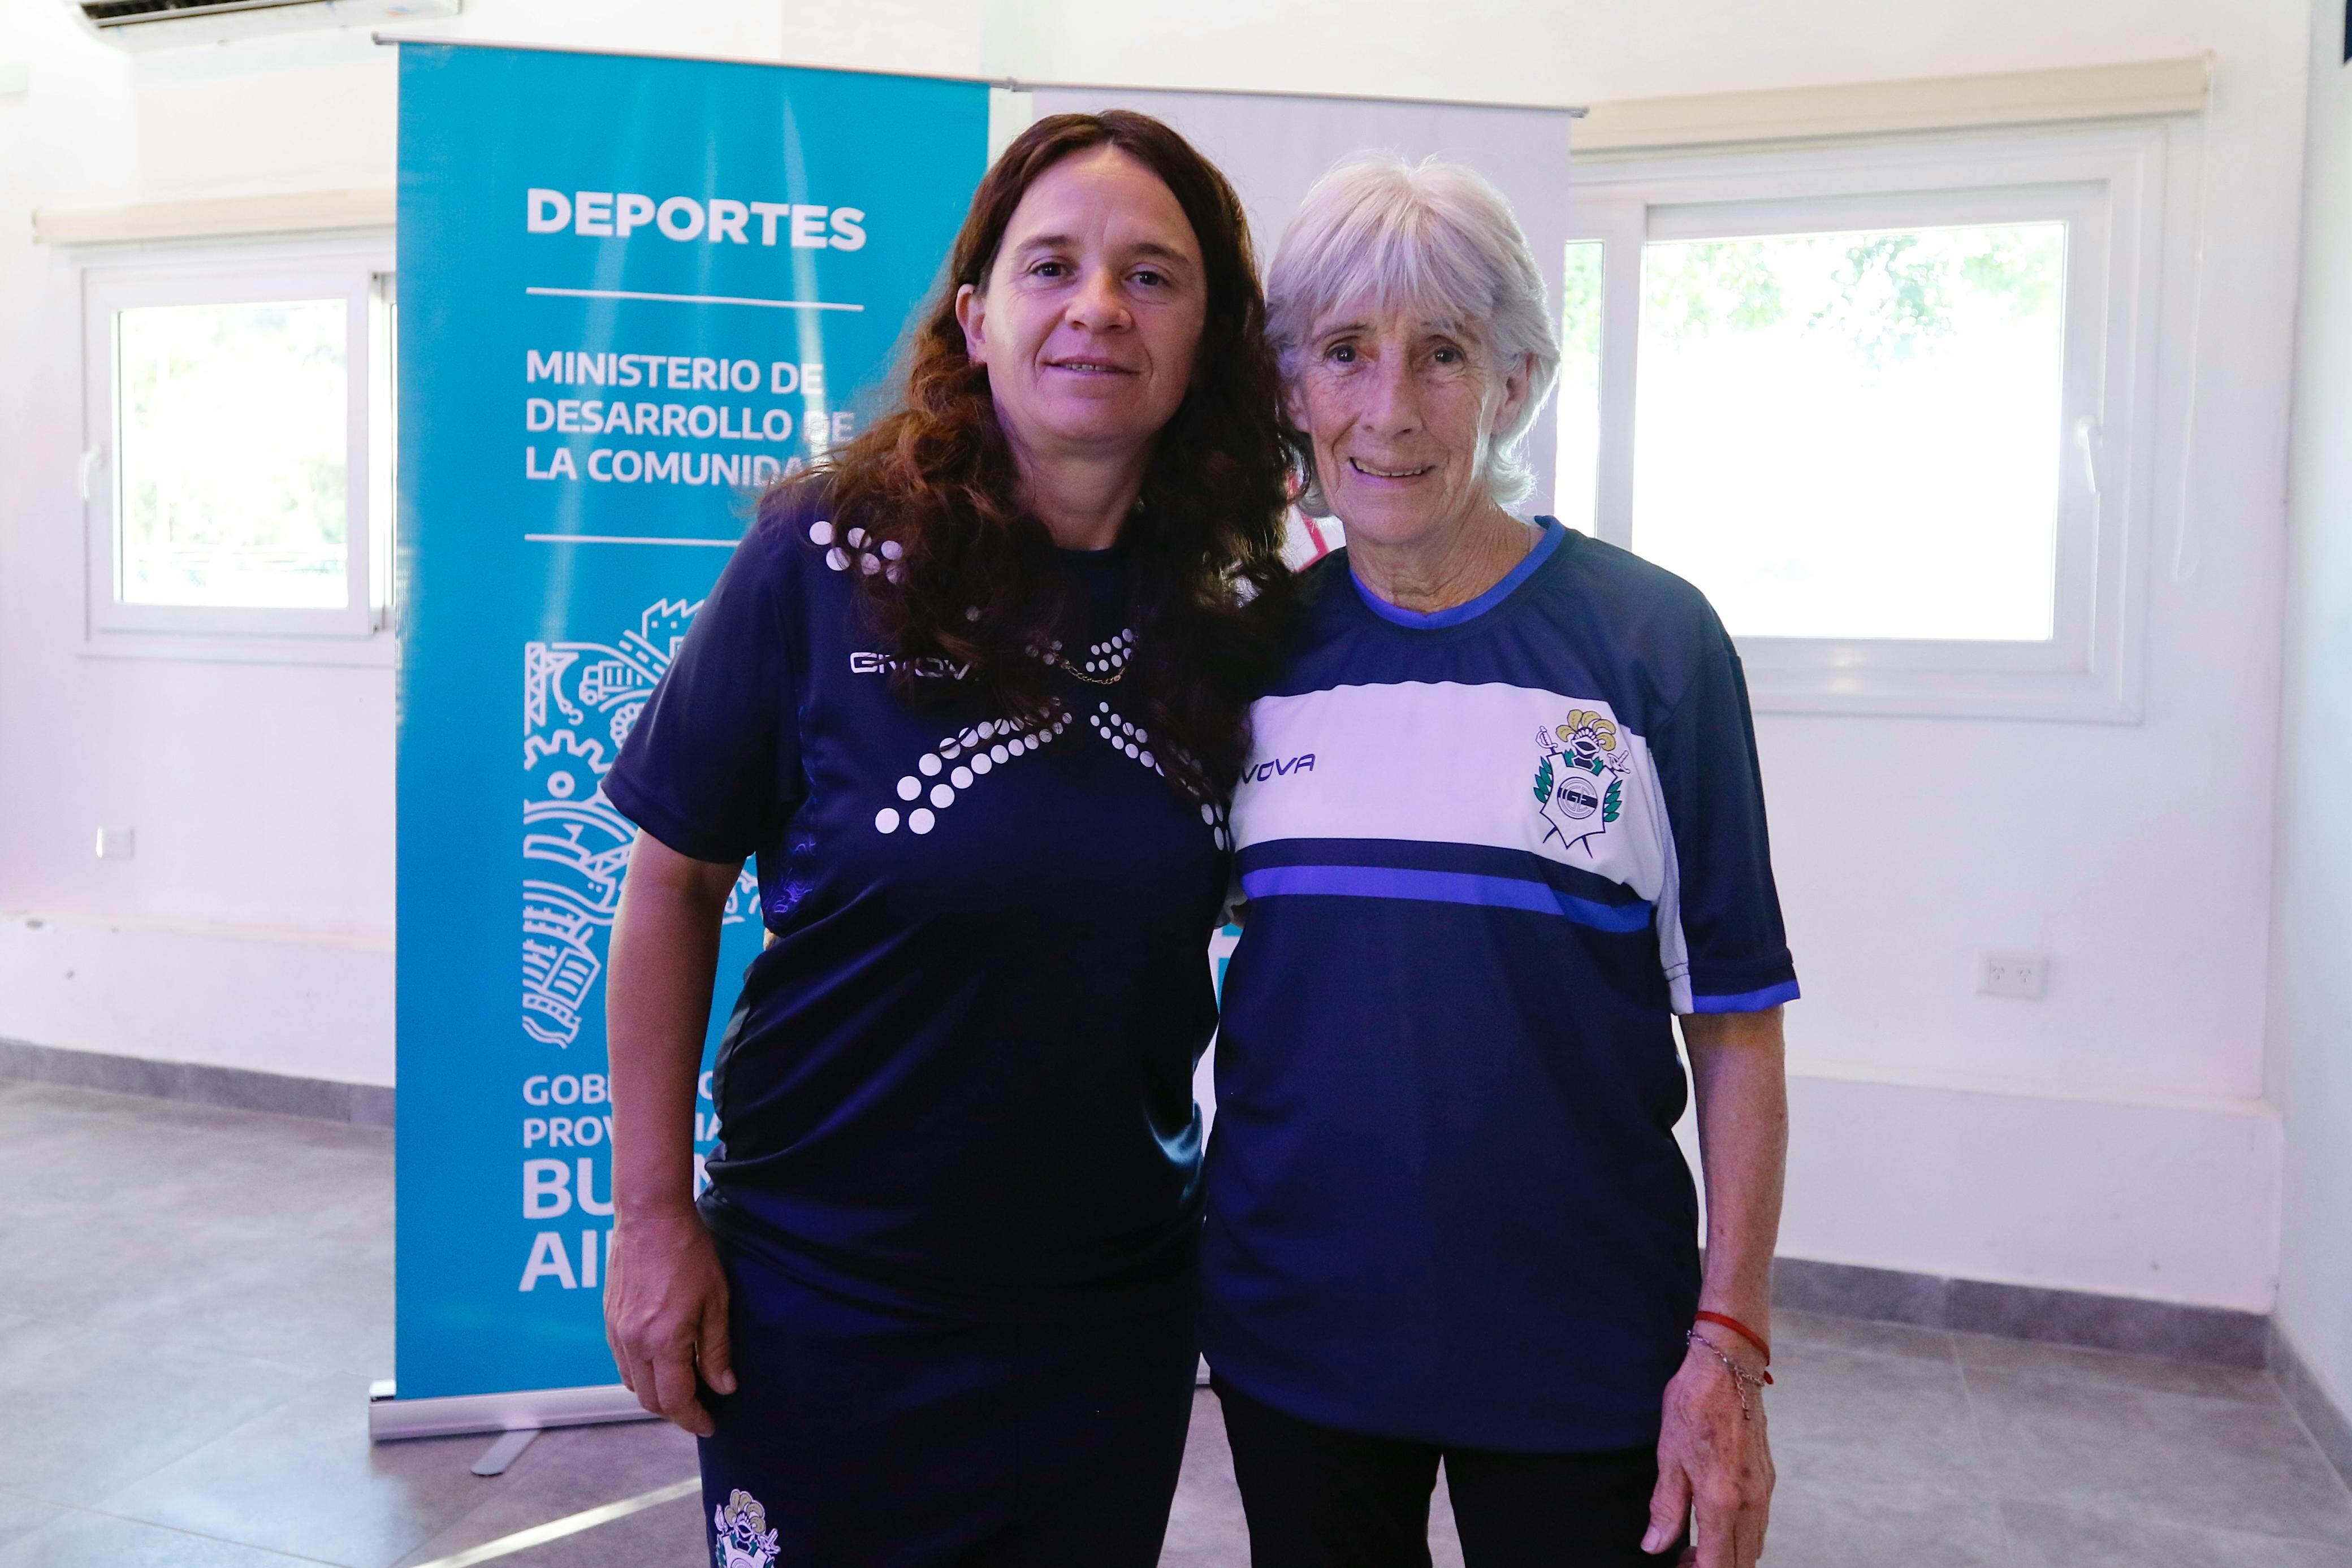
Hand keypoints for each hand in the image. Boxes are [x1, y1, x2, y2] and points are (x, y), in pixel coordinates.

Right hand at [604, 1205, 734, 1437]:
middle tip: (701, 1409)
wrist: (649, 1218)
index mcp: (663, 1342)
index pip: (675, 1400)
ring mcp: (617, 1333)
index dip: (693, 1419)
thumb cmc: (689, 1255)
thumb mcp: (716, 1302)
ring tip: (684, 1386)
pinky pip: (623, 1362)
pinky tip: (662, 1362)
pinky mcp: (609, 1320)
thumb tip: (723, 1387)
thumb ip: (716, 1350)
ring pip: (633, 1384)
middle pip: (650, 1399)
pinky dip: (641, 1373)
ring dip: (657, 1393)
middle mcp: (634, 1344)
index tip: (710, 1425)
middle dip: (676, 1411)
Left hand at [1644, 1336, 1774, 1566]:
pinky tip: (1716, 1522)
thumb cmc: (1693, 1406)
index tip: (1680, 1567)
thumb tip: (1655, 1545)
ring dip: (1729, 1556)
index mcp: (1722, 1500)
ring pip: (1754, 1546)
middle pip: (1742, 1563)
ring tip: (1697, 1546)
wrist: (1728, 1368)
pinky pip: (1760, 1524)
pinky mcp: (1767, 1479)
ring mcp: (1763, 1491)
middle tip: (1685, 1560)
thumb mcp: (1668, 1457)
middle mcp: (1750, 1501)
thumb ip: (1666, 1508)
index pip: (1718, 1564)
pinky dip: (1741, 1536)